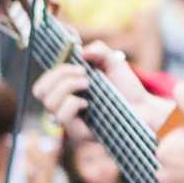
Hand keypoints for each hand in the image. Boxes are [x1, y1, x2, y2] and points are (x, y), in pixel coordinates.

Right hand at [31, 41, 164, 135]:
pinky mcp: (78, 132)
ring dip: (67, 86)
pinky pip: (62, 117)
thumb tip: (81, 52)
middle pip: (38, 91)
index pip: (42, 83)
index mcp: (66, 90)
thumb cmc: (127, 87)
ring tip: (89, 84)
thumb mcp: (113, 61)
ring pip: (48, 102)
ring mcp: (70, 120)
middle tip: (83, 74)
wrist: (145, 106)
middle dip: (58, 75)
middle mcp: (64, 105)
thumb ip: (98, 50)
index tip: (78, 62)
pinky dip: (73, 103)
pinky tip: (88, 102)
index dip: (53, 70)